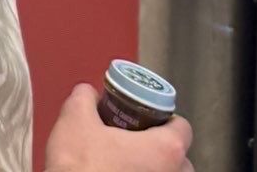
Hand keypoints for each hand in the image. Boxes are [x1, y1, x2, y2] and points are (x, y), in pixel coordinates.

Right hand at [45, 85, 193, 171]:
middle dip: (162, 151)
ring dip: (155, 171)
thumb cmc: (80, 168)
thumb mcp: (74, 120)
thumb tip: (88, 93)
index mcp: (166, 151)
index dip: (164, 120)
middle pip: (180, 160)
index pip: (182, 129)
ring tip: (128, 167)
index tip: (146, 119)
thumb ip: (85, 98)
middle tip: (136, 143)